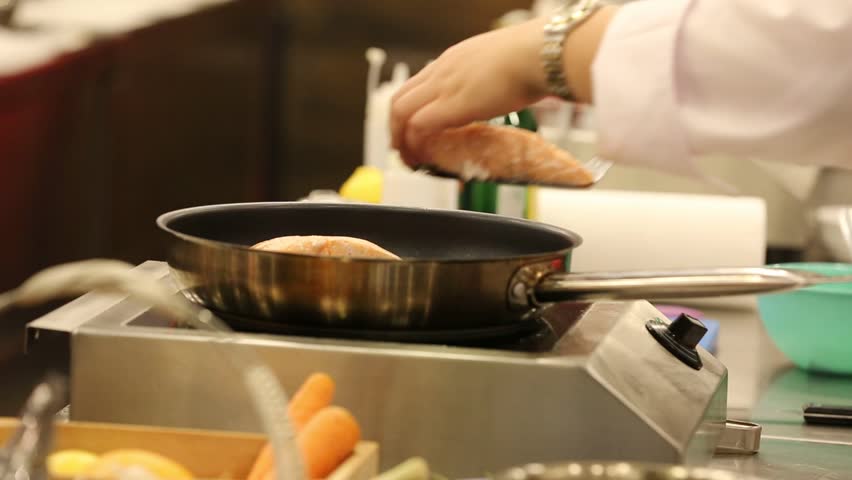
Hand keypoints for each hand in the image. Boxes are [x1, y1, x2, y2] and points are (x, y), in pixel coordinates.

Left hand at [390, 17, 548, 165]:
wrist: (541, 53)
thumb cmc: (535, 58)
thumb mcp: (504, 65)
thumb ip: (494, 80)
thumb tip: (507, 93)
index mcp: (454, 59)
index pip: (418, 85)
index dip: (410, 111)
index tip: (414, 129)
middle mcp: (442, 70)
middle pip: (399, 99)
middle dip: (396, 128)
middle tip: (404, 148)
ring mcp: (444, 86)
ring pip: (400, 112)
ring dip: (400, 139)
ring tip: (409, 159)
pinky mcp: (452, 105)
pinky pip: (418, 126)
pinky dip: (414, 145)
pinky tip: (421, 159)